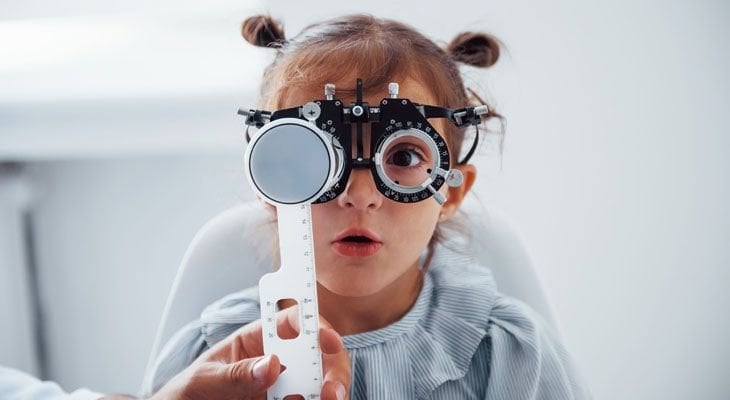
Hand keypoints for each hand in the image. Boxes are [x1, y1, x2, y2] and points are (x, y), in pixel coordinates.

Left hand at [149, 306, 350, 399]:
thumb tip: (272, 365)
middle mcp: (277, 361)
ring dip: (331, 390)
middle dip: (333, 368)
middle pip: (318, 354)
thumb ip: (236, 374)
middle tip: (333, 391)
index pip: (293, 322)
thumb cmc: (187, 393)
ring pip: (321, 383)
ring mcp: (283, 388)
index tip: (328, 341)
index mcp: (257, 340)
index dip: (315, 325)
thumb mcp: (204, 380)